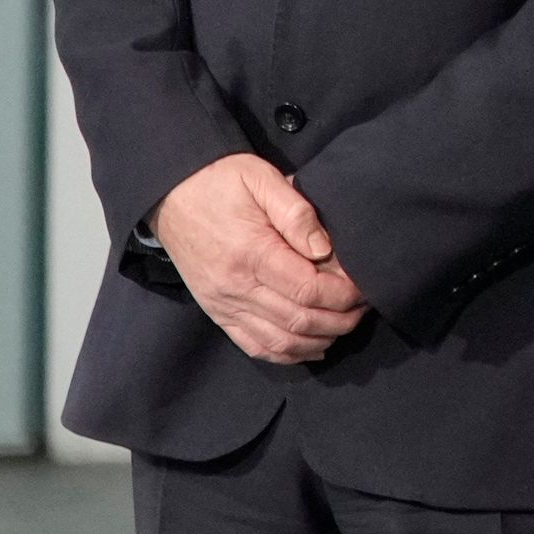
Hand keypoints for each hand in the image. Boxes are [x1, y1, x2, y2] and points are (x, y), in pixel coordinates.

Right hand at [151, 153, 368, 365]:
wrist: (169, 194)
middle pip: (300, 321)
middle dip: (341, 320)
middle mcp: (235, 286)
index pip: (309, 290)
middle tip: (363, 308)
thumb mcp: (262, 179)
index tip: (363, 287)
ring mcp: (224, 304)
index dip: (344, 295)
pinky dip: (287, 354)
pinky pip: (254, 346)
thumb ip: (297, 214)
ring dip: (319, 340)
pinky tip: (312, 345)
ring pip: (280, 341)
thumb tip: (324, 249)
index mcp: (251, 253)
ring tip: (344, 325)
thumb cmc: (219, 182)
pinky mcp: (217, 312)